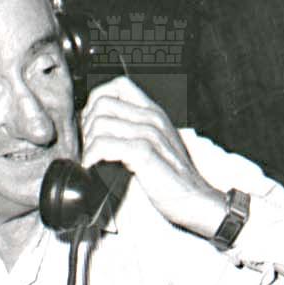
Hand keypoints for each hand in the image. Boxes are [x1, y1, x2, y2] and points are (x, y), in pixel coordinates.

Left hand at [80, 77, 224, 238]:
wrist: (196, 200)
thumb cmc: (171, 177)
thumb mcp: (154, 145)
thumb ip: (132, 130)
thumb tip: (96, 128)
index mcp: (153, 112)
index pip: (118, 84)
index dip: (97, 101)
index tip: (93, 125)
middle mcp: (152, 118)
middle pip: (102, 103)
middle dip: (87, 125)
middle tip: (90, 147)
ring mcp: (150, 134)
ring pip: (100, 123)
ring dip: (88, 143)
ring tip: (93, 160)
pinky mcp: (145, 153)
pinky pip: (105, 144)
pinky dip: (92, 156)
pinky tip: (93, 167)